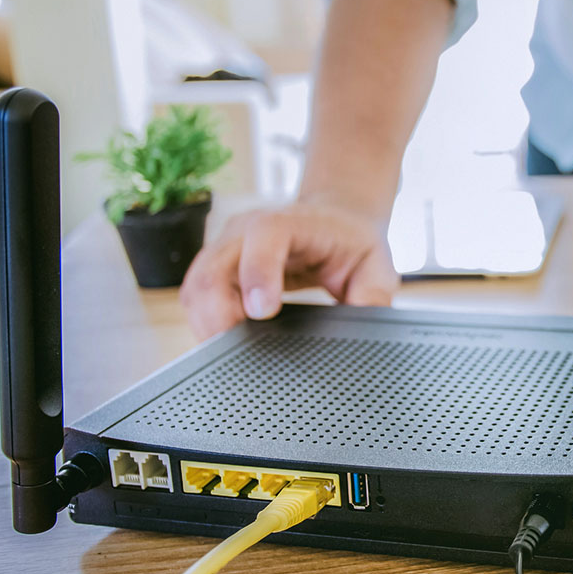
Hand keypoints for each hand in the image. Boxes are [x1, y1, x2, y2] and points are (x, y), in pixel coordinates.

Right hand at [179, 202, 398, 339]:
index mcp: (290, 223)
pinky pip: (196, 296)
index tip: (262, 312)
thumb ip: (374, 295)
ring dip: (208, 323)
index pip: (263, 236)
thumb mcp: (376, 264)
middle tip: (239, 351)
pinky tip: (226, 341)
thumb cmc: (351, 242)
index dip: (257, 273)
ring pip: (197, 286)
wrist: (334, 221)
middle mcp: (247, 229)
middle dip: (220, 314)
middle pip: (215, 267)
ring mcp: (226, 246)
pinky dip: (204, 322)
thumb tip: (368, 325)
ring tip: (234, 352)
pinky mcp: (215, 265)